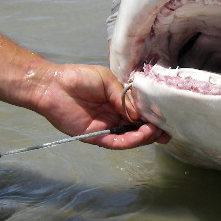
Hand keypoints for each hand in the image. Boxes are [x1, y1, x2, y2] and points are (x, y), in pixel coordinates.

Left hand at [30, 62, 169, 148]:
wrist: (53, 85)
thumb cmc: (78, 78)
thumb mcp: (107, 81)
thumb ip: (124, 97)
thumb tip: (140, 114)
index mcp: (118, 101)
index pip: (140, 112)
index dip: (154, 116)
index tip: (167, 118)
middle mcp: (114, 116)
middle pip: (138, 128)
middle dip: (153, 130)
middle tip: (165, 131)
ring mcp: (106, 127)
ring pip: (130, 138)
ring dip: (144, 137)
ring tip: (154, 132)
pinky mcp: (95, 136)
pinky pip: (115, 142)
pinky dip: (129, 141)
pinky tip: (139, 136)